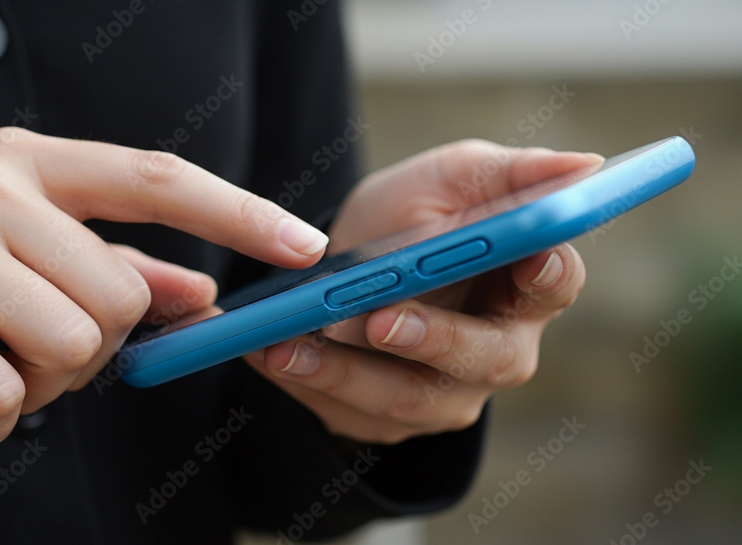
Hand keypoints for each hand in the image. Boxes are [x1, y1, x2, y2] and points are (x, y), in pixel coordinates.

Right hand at [0, 127, 328, 444]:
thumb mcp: (0, 247)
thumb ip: (102, 263)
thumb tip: (194, 289)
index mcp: (18, 161)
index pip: (154, 176)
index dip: (237, 211)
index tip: (301, 242)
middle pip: (119, 295)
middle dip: (91, 354)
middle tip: (30, 360)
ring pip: (72, 345)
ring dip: (39, 387)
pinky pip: (3, 394)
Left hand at [244, 139, 600, 443]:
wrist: (342, 270)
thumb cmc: (407, 220)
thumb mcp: (448, 180)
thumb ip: (507, 174)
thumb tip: (585, 163)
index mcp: (524, 284)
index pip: (556, 283)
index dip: (547, 275)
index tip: (529, 259)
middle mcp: (498, 348)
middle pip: (484, 358)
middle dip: (430, 339)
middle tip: (377, 319)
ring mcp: (448, 393)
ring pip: (409, 398)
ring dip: (344, 372)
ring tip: (285, 345)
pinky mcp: (394, 418)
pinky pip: (354, 415)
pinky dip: (309, 385)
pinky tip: (271, 358)